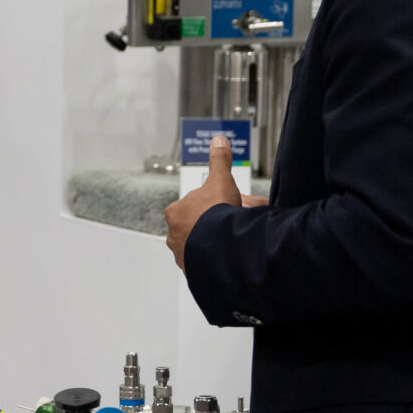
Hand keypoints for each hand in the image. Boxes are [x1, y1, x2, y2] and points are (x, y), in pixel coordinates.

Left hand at [165, 134, 244, 269]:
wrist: (221, 248)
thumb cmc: (216, 214)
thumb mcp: (221, 181)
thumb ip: (219, 161)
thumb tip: (218, 140)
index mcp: (176, 212)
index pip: (197, 205)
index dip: (217, 203)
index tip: (231, 206)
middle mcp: (174, 235)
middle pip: (200, 226)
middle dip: (220, 223)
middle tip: (238, 221)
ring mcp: (183, 256)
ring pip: (204, 245)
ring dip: (220, 241)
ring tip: (238, 240)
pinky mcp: (194, 271)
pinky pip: (208, 263)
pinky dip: (219, 258)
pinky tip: (233, 255)